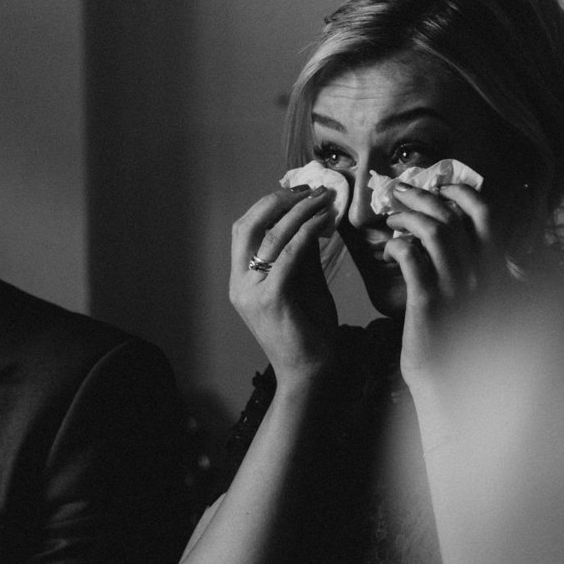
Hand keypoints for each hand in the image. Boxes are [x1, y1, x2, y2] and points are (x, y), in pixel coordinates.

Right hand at [229, 185, 339, 383]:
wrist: (310, 374)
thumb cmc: (309, 332)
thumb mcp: (304, 284)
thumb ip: (302, 254)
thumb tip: (311, 217)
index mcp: (241, 280)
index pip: (246, 230)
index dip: (269, 205)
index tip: (298, 190)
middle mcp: (240, 284)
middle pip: (249, 226)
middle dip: (279, 201)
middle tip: (309, 188)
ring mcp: (251, 292)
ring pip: (270, 237)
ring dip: (298, 211)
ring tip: (323, 198)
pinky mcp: (271, 299)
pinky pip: (289, 255)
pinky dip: (306, 233)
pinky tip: (324, 222)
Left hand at [381, 182, 508, 386]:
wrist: (452, 382)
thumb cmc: (463, 339)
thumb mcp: (484, 301)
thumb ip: (483, 270)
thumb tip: (476, 242)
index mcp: (495, 269)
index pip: (485, 215)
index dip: (462, 193)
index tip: (441, 184)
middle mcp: (481, 274)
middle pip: (452, 217)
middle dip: (423, 196)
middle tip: (400, 192)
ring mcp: (456, 288)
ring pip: (431, 232)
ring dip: (407, 218)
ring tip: (391, 219)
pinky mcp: (429, 303)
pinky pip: (411, 259)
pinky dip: (397, 245)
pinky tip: (389, 248)